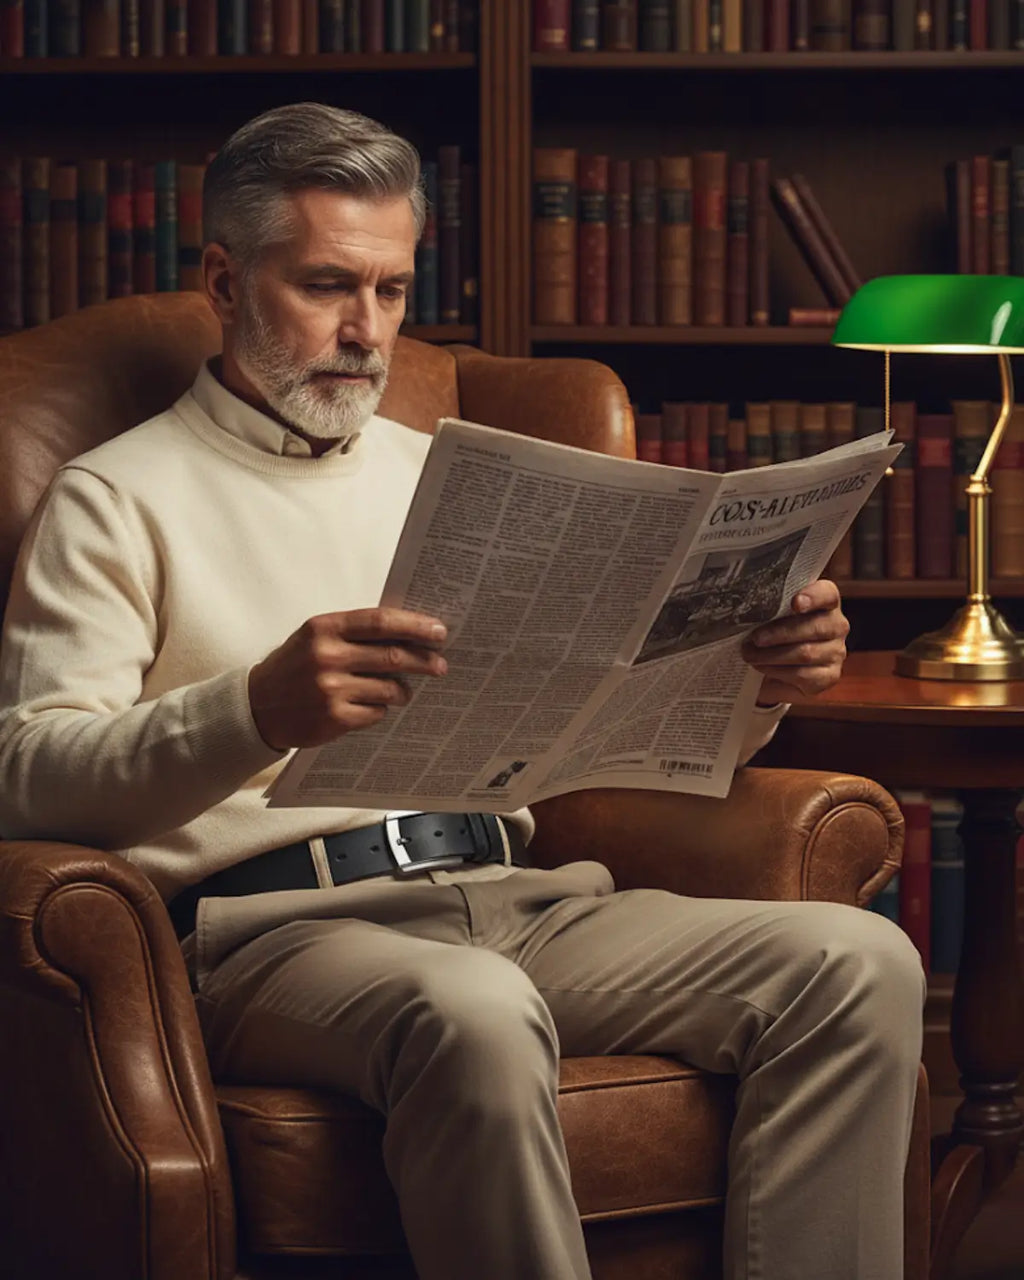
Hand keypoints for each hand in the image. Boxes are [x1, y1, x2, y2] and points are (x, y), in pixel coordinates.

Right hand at [248, 607, 447, 749]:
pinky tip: (372, 706)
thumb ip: (355, 632)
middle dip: (424, 661)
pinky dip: (381, 710)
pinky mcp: (333, 718)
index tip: (439, 631)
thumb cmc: (295, 666)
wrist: (256, 707)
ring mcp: (330, 689)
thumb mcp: (316, 637)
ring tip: (404, 691)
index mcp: (324, 628)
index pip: (380, 622)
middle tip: (441, 665)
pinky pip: (376, 713)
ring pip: (389, 689)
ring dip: (404, 691)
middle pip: (393, 656)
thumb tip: (409, 633)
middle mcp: (327, 656)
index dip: (415, 626)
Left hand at [741, 579, 848, 705]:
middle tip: (755, 638)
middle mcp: (837, 626)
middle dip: (780, 633)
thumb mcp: (773, 615)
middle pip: (814, 627)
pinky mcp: (828, 676)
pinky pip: (803, 674)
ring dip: (772, 655)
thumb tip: (747, 607)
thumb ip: (770, 607)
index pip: (827, 594)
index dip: (813, 597)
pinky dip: (777, 671)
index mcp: (826, 602)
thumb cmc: (775, 632)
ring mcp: (836, 652)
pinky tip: (762, 667)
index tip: (795, 603)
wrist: (779, 667)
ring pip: (805, 653)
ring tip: (750, 654)